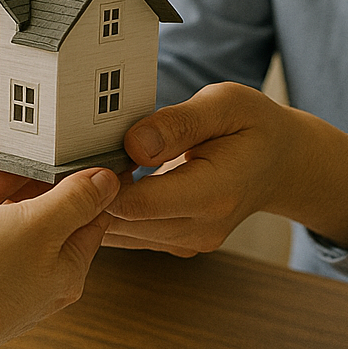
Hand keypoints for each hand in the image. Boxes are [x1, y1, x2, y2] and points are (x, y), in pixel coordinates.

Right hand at [0, 167, 119, 348]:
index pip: (95, 219)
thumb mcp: (39, 223)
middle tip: (38, 165)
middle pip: (59, 229)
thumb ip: (74, 201)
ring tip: (3, 187)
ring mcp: (13, 289)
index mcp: (71, 270)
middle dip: (50, 197)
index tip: (79, 159)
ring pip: (23, 238)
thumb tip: (109, 182)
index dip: (90, 186)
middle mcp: (46, 285)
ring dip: (15, 213)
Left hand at [105, 81, 347, 255]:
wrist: (280, 163)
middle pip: (121, 224)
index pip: (138, 204)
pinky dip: (108, 212)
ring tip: (82, 169)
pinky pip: (127, 235)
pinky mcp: (174, 244)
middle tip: (66, 162)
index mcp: (214, 195)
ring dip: (93, 206)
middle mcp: (200, 230)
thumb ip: (179, 123)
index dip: (102, 182)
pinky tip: (103, 183)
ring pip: (117, 234)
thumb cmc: (252, 126)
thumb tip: (132, 144)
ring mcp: (187, 243)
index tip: (84, 154)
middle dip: (88, 196)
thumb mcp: (225, 104)